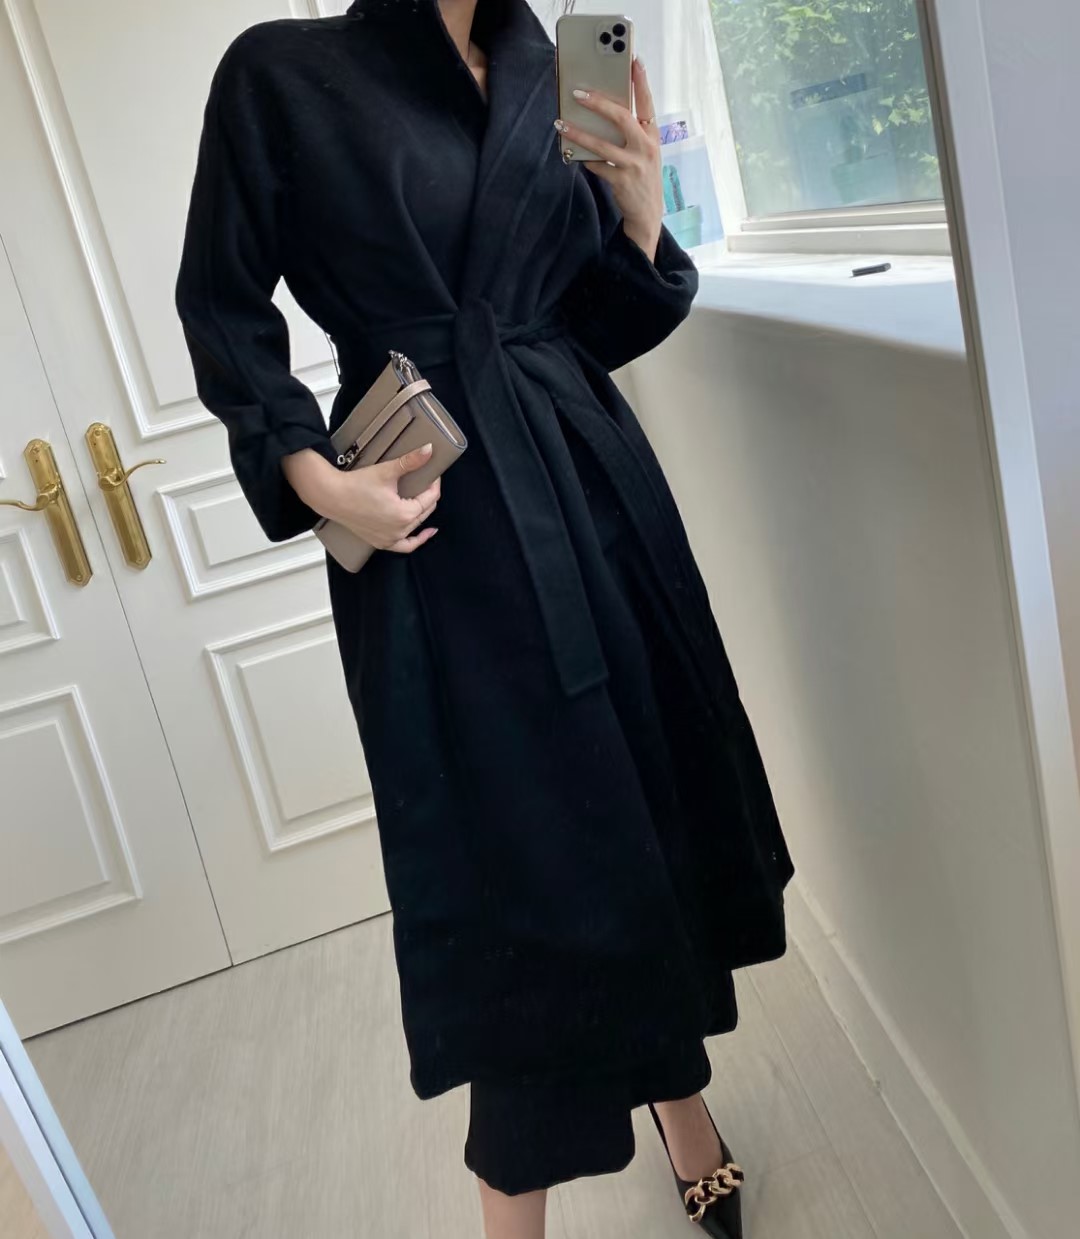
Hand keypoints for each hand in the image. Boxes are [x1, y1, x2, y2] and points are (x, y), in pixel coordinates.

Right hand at [283, 444, 440, 553]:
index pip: (430, 498)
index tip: (433, 474)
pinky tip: (425, 534)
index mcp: (405, 514)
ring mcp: (390, 539)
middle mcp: (399, 530)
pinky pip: (404, 546)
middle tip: (427, 482)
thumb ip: (411, 461)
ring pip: (416, 527)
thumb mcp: (387, 471)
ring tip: (427, 502)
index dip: (434, 484)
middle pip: (425, 512)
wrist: (331, 496)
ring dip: (423, 514)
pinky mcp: (381, 542)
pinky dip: (416, 540)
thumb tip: (429, 449)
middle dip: (428, 496)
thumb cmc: (355, 485)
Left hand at [555, 56, 662, 260]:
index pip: (647, 103)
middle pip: (622, 118)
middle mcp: (646, 147)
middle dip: (599, 103)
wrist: (649, 213)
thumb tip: (604, 110)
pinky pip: (597, 165)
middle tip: (578, 93)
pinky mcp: (622, 181)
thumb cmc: (642, 175)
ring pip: (602, 144)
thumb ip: (632, 132)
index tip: (633, 60)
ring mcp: (634, 165)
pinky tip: (575, 154)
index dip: (641, 81)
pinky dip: (585, 158)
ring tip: (561, 125)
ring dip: (579, 133)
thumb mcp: (645, 151)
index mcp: (653, 135)